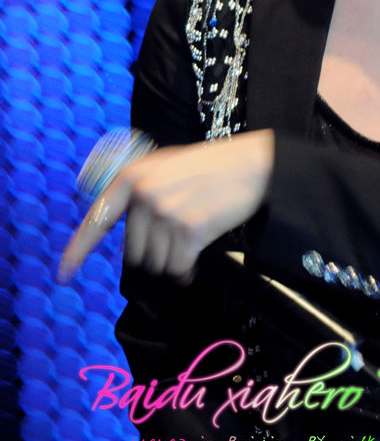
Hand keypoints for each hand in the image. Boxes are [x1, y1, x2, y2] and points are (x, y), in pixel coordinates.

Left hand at [58, 130, 274, 281]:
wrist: (254, 166)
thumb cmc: (213, 169)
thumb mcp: (167, 168)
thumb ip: (141, 193)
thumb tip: (129, 236)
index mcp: (133, 178)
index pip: (97, 220)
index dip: (78, 250)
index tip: (63, 274)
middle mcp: (144, 194)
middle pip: (134, 252)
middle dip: (155, 254)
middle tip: (180, 236)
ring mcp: (166, 212)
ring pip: (157, 263)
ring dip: (174, 262)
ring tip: (194, 240)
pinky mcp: (190, 229)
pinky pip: (178, 268)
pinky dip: (188, 271)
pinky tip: (199, 257)